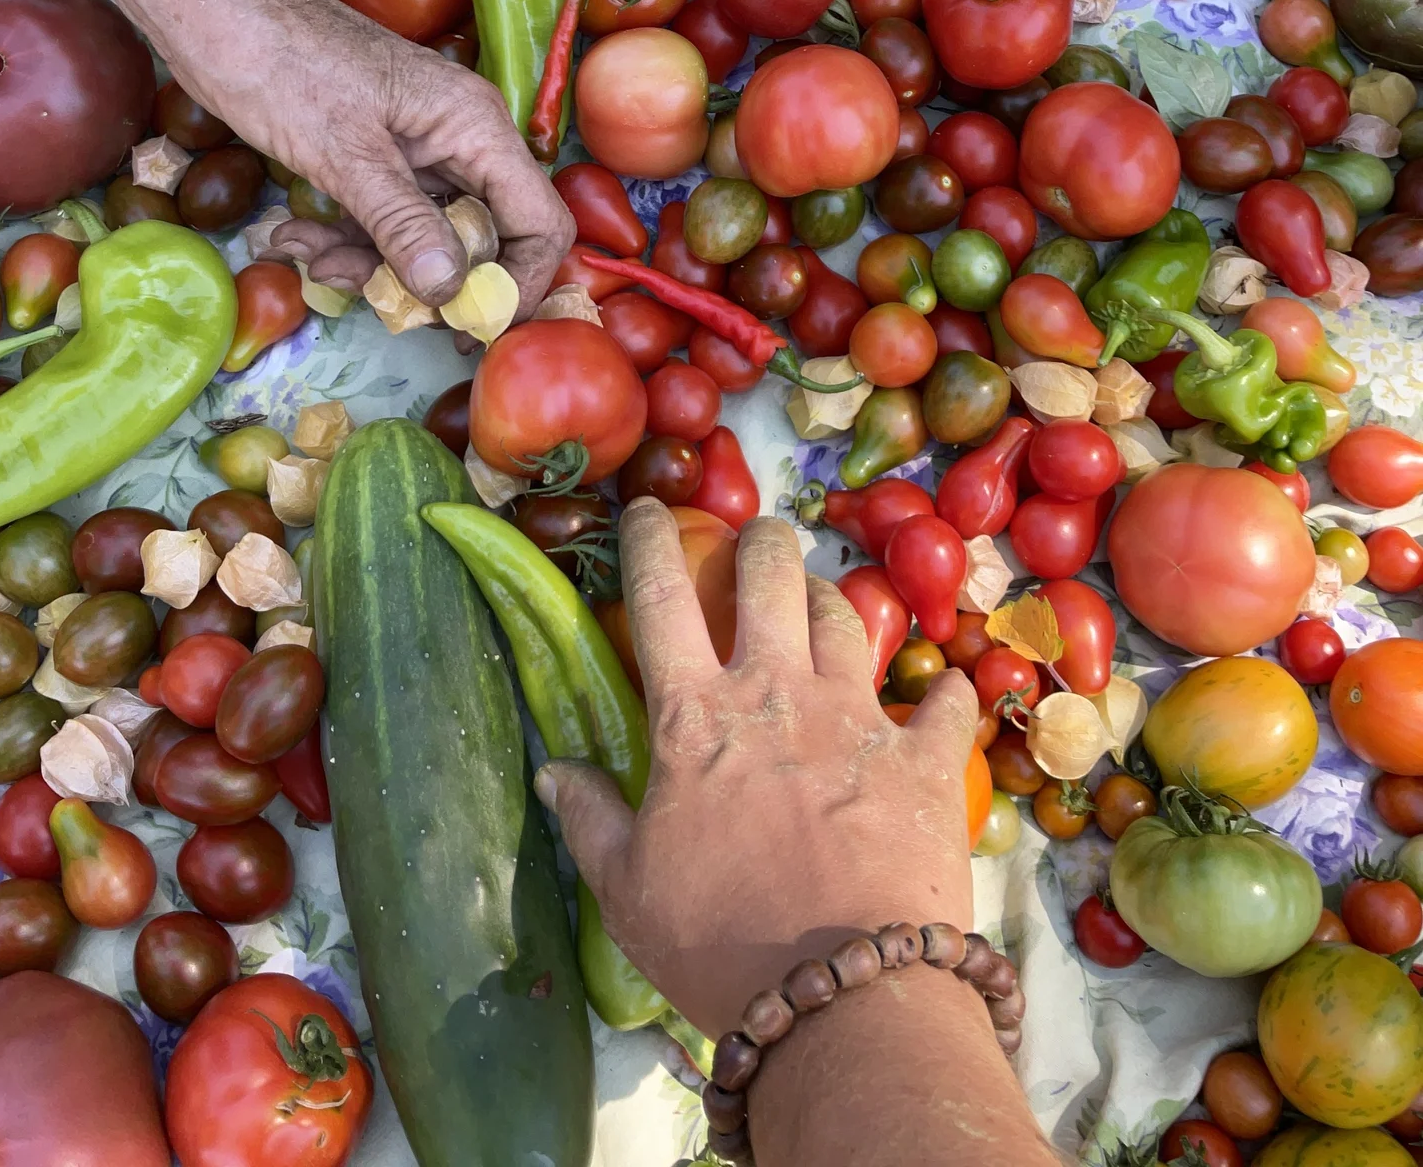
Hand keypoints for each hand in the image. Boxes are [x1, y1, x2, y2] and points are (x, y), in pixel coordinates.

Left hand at [168, 0, 572, 313]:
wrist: (215, 6)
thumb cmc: (283, 62)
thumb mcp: (344, 153)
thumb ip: (402, 224)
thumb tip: (452, 293)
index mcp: (476, 126)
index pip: (539, 222)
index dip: (517, 284)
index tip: (467, 329)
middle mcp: (461, 139)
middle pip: (481, 239)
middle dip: (428, 282)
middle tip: (375, 304)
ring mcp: (420, 148)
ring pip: (424, 237)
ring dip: (370, 264)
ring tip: (307, 257)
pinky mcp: (377, 157)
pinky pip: (383, 219)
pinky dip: (343, 239)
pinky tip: (291, 237)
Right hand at [538, 500, 977, 1038]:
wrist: (843, 994)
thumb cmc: (719, 943)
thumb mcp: (629, 890)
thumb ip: (592, 820)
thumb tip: (552, 771)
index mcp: (695, 716)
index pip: (659, 597)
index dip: (648, 540)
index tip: (647, 506)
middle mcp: (777, 692)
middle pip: (769, 575)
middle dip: (762, 540)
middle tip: (758, 539)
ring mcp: (857, 718)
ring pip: (846, 618)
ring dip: (831, 599)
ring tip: (824, 601)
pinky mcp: (923, 759)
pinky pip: (944, 704)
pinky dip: (945, 695)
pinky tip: (947, 693)